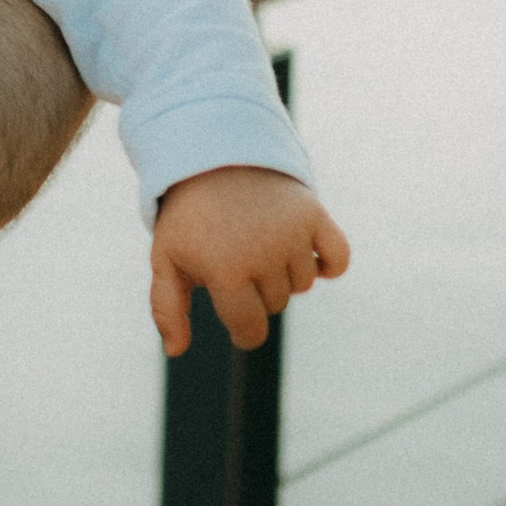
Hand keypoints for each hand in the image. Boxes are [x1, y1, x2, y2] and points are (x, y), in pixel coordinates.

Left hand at [151, 165, 350, 353]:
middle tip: (236, 256)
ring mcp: (291, 233)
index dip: (244, 332)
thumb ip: (167, 308)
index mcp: (225, 271)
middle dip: (256, 291)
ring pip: (303, 284)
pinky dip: (330, 265)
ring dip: (284, 272)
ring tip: (259, 242)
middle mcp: (263, 254)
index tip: (238, 323)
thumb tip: (175, 351)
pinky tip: (312, 258)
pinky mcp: (314, 213)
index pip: (250, 328)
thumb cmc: (188, 217)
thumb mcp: (166, 258)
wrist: (210, 155)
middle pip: (276, 304)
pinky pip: (338, 258)